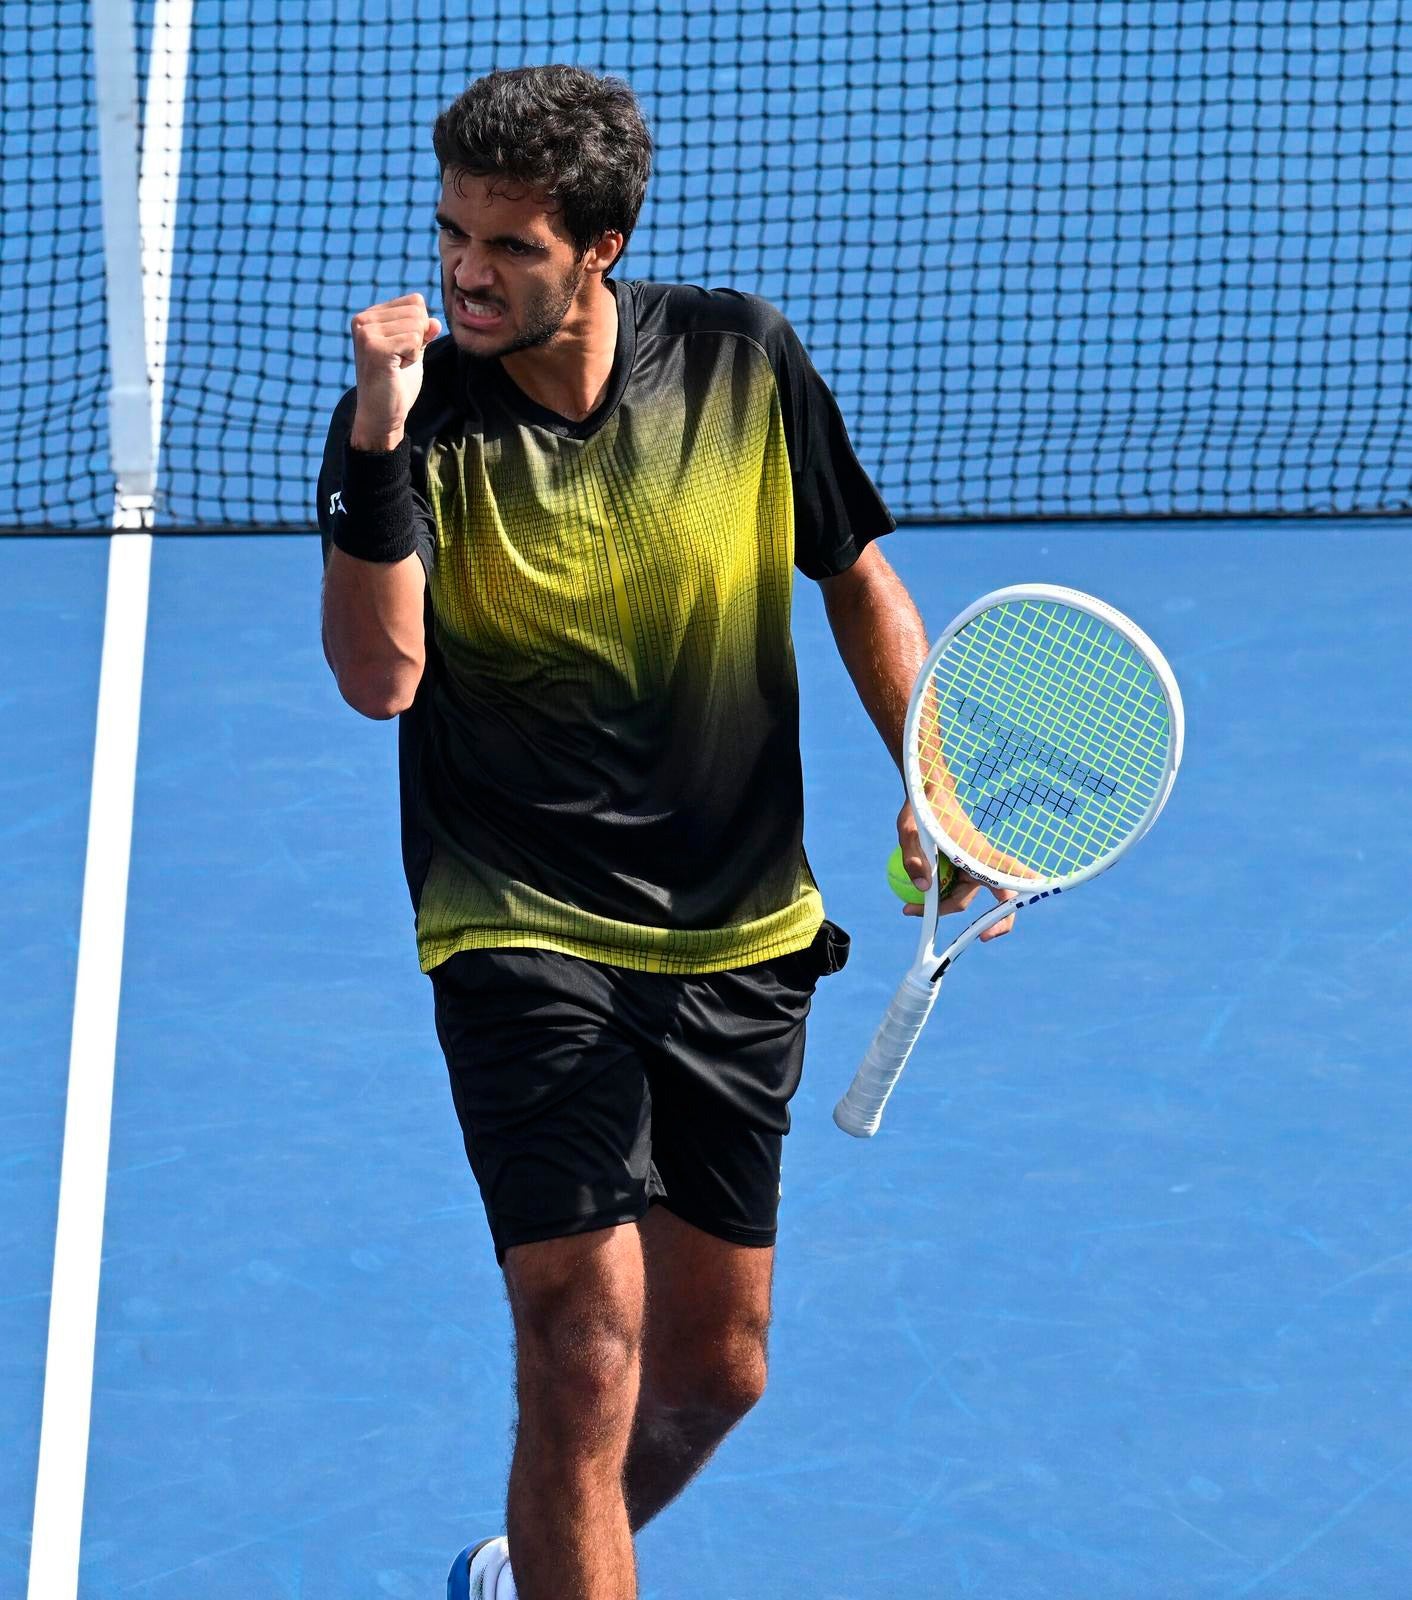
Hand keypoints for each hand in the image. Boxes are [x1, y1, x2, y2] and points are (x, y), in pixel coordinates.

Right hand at [349, 294, 441, 449]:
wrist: (381, 415)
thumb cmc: (396, 385)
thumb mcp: (413, 353)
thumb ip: (422, 334)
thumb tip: (435, 321)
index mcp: (369, 316)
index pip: (415, 301)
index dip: (421, 328)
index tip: (402, 351)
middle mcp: (363, 319)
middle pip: (417, 311)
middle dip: (418, 339)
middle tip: (400, 361)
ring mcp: (366, 332)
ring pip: (417, 326)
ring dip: (415, 350)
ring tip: (397, 365)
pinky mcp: (374, 347)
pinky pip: (414, 340)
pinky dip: (413, 357)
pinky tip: (397, 369)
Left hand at [895, 798, 1017, 941]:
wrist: (930, 791)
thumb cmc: (923, 808)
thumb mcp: (909, 831)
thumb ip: (914, 859)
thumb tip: (923, 889)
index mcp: (977, 854)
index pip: (1007, 881)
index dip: (1006, 910)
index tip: (991, 933)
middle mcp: (979, 863)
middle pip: (966, 900)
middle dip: (945, 912)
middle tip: (923, 922)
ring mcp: (971, 865)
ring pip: (957, 895)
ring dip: (936, 904)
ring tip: (908, 908)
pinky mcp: (961, 865)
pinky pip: (951, 886)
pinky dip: (937, 894)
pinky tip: (916, 897)